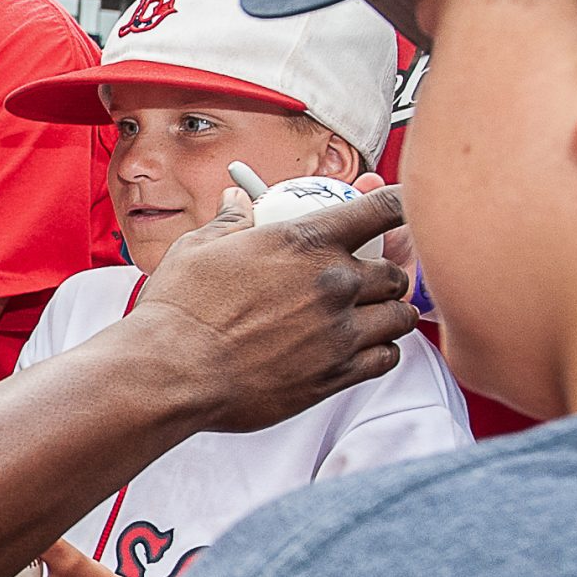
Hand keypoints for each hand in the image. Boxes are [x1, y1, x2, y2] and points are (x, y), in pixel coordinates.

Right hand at [132, 184, 413, 432]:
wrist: (172, 371)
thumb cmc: (180, 309)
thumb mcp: (199, 248)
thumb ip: (232, 221)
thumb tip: (238, 201)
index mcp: (304, 241)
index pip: (380, 209)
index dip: (400, 205)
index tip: (403, 210)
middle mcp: (333, 283)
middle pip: (395, 271)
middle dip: (388, 272)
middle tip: (371, 278)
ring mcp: (339, 331)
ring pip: (400, 316)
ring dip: (391, 312)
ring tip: (373, 316)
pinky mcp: (336, 375)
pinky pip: (387, 358)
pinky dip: (382, 351)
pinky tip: (363, 349)